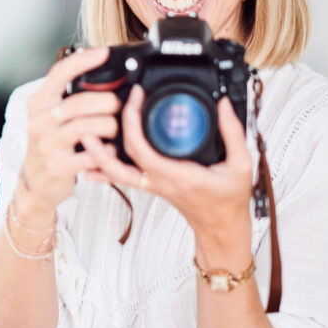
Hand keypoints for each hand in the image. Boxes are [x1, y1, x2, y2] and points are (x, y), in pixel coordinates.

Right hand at [16, 47, 120, 223]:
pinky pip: (91, 155)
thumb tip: (98, 69)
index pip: (58, 74)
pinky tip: (110, 150)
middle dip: (106, 102)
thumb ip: (67, 96)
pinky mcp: (58, 167)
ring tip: (115, 128)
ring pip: (85, 127)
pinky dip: (106, 151)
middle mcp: (38, 122)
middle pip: (78, 102)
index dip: (82, 60)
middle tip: (117, 106)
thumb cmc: (50, 144)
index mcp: (37, 104)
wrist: (36, 184)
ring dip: (109, 126)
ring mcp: (47, 146)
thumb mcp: (49, 117)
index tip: (104, 52)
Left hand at [84, 85, 252, 263]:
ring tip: (85, 133)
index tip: (136, 98)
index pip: (143, 150)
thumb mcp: (241, 165)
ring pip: (114, 173)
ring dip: (97, 155)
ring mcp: (152, 185)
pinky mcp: (150, 186)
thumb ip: (233, 133)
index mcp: (178, 175)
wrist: (221, 228)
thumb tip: (223, 105)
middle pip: (119, 163)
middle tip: (103, 110)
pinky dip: (104, 169)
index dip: (132, 123)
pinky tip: (91, 160)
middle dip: (106, 136)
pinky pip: (121, 177)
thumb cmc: (229, 201)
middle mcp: (159, 181)